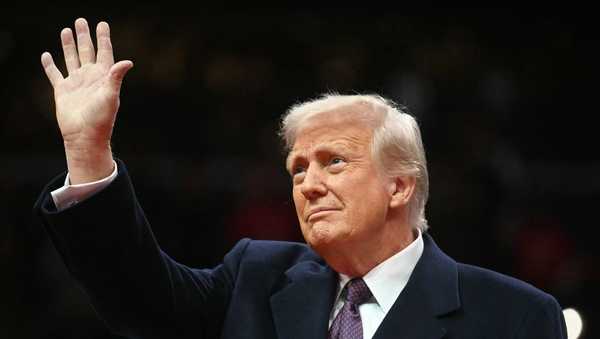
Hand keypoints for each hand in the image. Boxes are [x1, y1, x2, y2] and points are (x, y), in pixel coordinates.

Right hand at [41, 18, 132, 182]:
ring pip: (71, 59)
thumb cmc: (101, 118)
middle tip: (81, 21)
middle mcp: (90, 77)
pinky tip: (47, 55)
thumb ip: (116, 77)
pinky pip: (54, 74)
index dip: (103, 38)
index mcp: (104, 76)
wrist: (85, 136)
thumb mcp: (111, 95)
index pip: (104, 52)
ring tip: (66, 30)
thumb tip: (128, 62)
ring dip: (69, 45)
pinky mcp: (62, 91)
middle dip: (85, 36)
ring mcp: (76, 83)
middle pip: (87, 51)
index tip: (102, 24)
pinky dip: (49, 65)